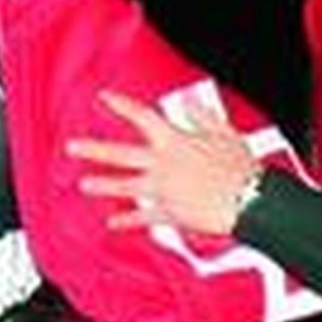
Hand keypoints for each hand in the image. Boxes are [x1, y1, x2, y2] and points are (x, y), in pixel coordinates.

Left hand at [67, 90, 261, 235]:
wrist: (250, 201)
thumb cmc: (241, 168)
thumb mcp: (224, 134)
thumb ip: (203, 116)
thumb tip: (191, 101)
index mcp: (175, 141)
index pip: (142, 117)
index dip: (121, 105)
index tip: (104, 98)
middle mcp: (162, 165)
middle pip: (121, 154)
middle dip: (93, 149)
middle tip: (72, 147)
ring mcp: (163, 190)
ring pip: (125, 186)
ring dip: (103, 185)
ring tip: (85, 184)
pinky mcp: (169, 213)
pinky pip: (143, 217)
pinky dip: (128, 221)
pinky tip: (112, 223)